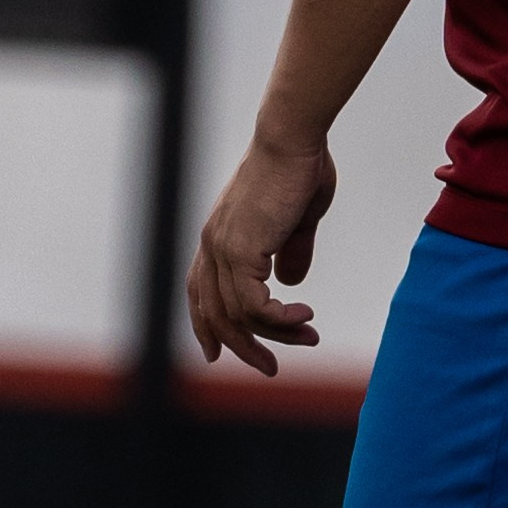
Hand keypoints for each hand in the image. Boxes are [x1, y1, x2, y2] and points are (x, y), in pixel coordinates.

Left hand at [186, 132, 336, 374]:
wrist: (293, 139)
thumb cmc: (300, 168)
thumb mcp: (297, 220)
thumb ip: (291, 251)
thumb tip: (292, 282)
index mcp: (218, 237)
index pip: (200, 293)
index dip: (206, 326)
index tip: (217, 354)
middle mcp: (212, 246)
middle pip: (215, 315)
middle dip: (244, 347)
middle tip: (271, 368)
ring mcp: (223, 249)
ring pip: (238, 316)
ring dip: (275, 335)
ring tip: (308, 338)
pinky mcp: (241, 251)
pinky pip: (254, 305)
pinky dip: (279, 319)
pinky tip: (303, 316)